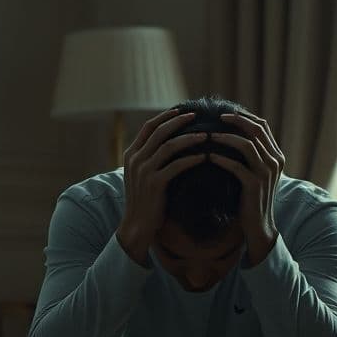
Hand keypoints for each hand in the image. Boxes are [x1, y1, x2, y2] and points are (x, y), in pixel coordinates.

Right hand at [117, 108, 207, 264]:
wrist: (137, 226)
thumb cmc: (144, 200)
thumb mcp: (141, 175)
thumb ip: (149, 158)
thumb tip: (167, 142)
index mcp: (131, 154)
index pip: (148, 127)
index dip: (165, 116)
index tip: (182, 110)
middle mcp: (135, 159)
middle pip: (159, 131)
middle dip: (179, 120)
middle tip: (196, 114)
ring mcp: (144, 171)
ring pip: (168, 146)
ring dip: (189, 138)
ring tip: (205, 134)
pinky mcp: (155, 184)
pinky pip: (176, 165)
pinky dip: (192, 159)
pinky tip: (205, 156)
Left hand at [208, 111, 284, 265]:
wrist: (259, 226)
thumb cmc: (252, 198)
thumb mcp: (255, 172)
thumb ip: (251, 154)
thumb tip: (231, 132)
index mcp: (276, 155)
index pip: (262, 125)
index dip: (243, 116)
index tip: (224, 112)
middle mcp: (275, 161)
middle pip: (256, 129)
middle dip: (235, 120)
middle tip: (215, 116)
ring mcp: (266, 173)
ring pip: (246, 145)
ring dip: (225, 137)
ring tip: (208, 135)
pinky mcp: (254, 185)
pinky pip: (236, 166)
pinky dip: (221, 158)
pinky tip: (207, 156)